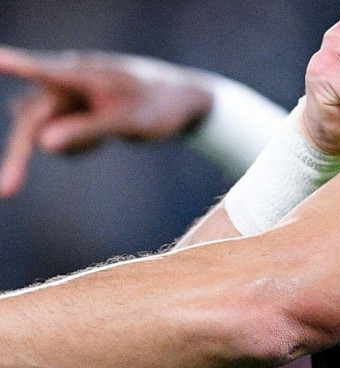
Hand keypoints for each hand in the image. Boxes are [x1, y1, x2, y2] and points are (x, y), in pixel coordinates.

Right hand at [0, 48, 213, 196]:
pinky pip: (60, 140)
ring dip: (67, 146)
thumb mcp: (128, 123)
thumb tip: (43, 143)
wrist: (180, 103)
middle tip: (5, 189)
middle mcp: (66, 82)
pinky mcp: (72, 113)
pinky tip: (102, 137)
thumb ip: (87, 130)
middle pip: (31, 120)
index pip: (40, 70)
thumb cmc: (158, 107)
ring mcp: (67, 98)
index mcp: (81, 75)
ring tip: (108, 133)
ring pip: (44, 132)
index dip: (14, 64)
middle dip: (20, 153)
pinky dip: (77, 146)